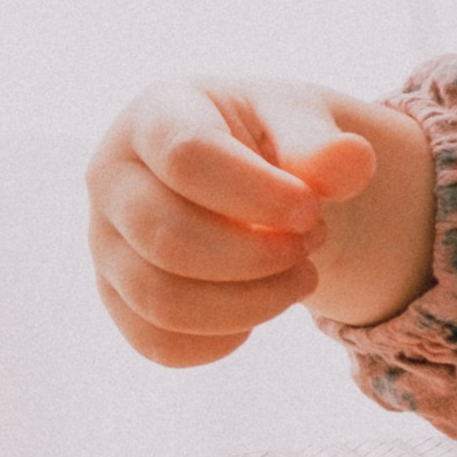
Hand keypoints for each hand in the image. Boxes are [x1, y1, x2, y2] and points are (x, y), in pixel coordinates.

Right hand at [86, 77, 436, 368]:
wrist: (249, 175)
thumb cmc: (269, 138)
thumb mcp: (300, 121)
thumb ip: (321, 143)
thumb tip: (350, 161)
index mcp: (154, 114)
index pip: (186, 157)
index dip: (256, 195)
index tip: (312, 212)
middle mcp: (112, 178)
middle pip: (166, 238)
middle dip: (257, 256)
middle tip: (314, 241)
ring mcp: (105, 243)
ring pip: (160, 301)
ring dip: (249, 303)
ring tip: (302, 277)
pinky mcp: (117, 297)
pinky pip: (158, 342)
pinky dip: (222, 339)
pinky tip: (262, 306)